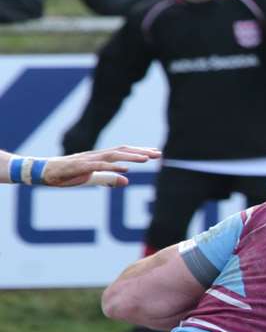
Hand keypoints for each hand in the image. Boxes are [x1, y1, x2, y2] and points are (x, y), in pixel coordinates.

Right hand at [34, 145, 160, 187]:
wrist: (41, 172)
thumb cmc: (65, 175)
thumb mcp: (90, 178)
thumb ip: (107, 179)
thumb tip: (127, 181)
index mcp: (98, 158)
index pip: (122, 152)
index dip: (139, 152)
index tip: (155, 153)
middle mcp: (95, 156)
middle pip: (121, 151)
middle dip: (140, 152)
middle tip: (159, 154)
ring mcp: (87, 160)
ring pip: (112, 156)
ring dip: (130, 157)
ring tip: (146, 159)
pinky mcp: (79, 167)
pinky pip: (98, 167)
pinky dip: (112, 168)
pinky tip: (124, 170)